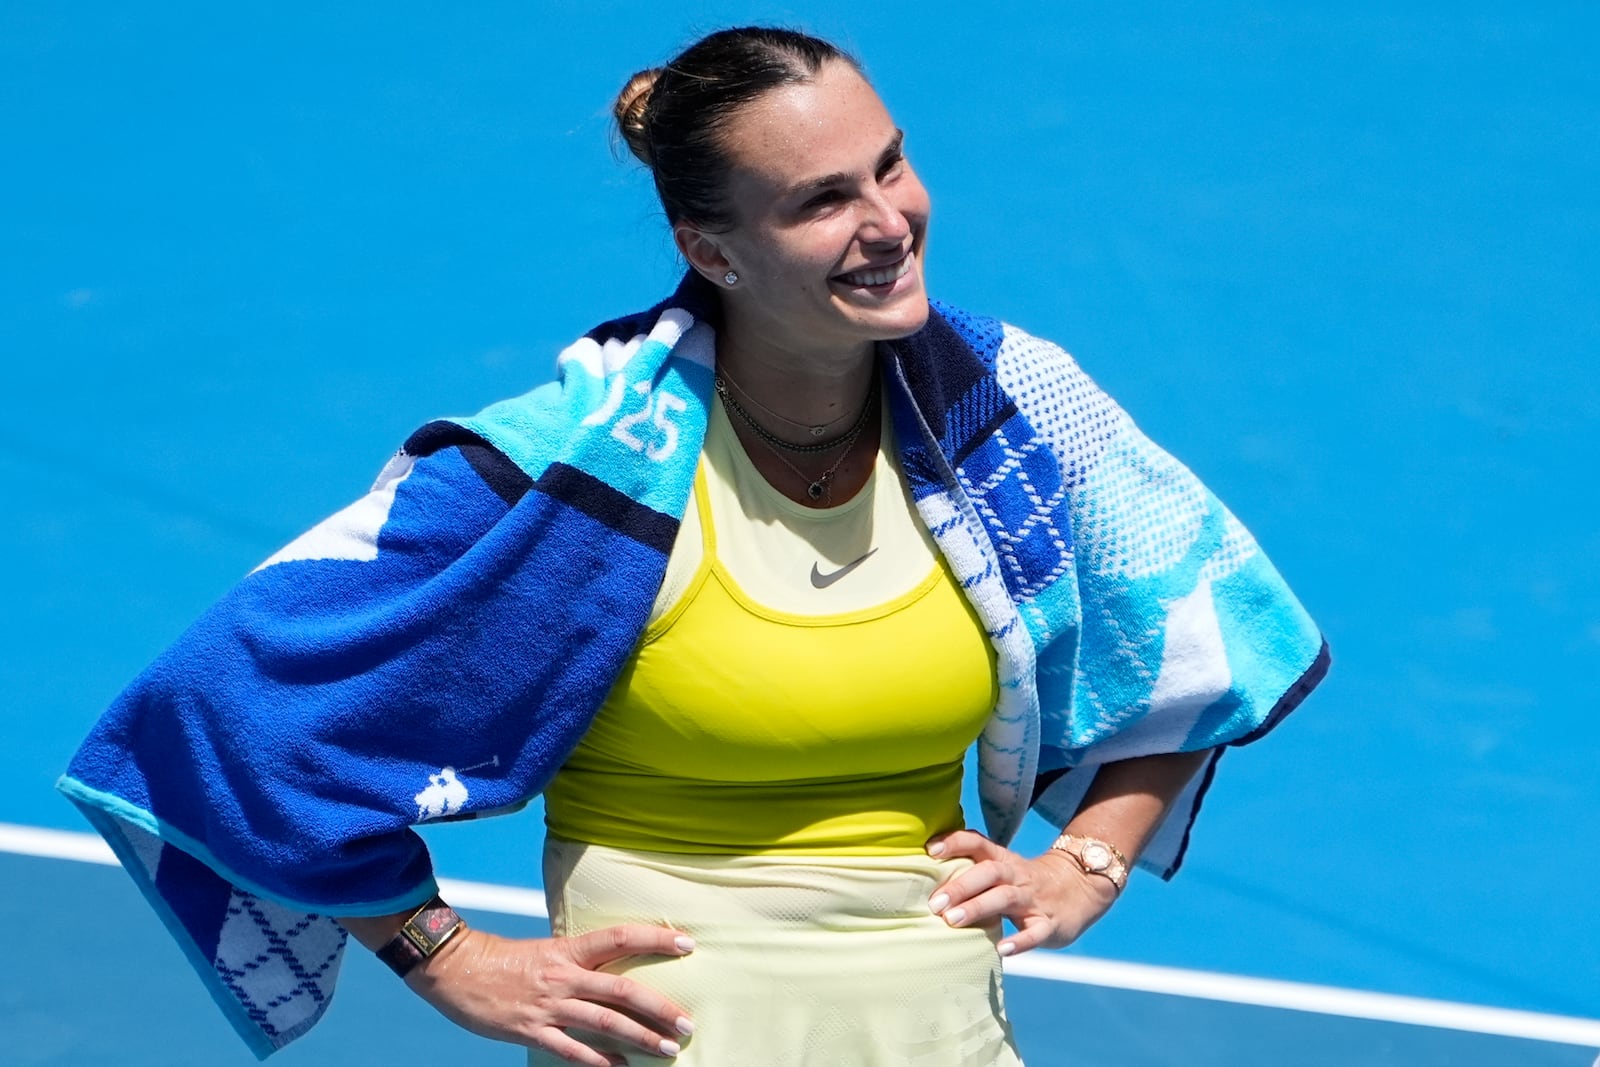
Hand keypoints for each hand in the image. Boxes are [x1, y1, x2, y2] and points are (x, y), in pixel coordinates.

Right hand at [406, 924, 695, 1065]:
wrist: (456, 968)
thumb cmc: (503, 958)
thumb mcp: (546, 949)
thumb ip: (578, 960)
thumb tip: (613, 966)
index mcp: (568, 949)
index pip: (621, 938)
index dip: (655, 939)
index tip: (688, 944)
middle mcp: (564, 976)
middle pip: (622, 990)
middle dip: (659, 1007)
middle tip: (687, 1022)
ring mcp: (549, 1005)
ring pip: (605, 1023)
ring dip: (640, 1037)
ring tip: (668, 1048)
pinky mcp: (532, 1031)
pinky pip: (573, 1051)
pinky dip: (600, 1062)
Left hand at [926, 829, 1120, 955]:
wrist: (1080, 888)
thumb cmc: (1024, 882)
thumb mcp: (1001, 869)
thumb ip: (970, 871)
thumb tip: (921, 878)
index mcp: (1002, 860)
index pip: (978, 843)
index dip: (955, 842)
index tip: (930, 850)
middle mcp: (1016, 876)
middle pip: (988, 872)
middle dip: (960, 886)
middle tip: (935, 903)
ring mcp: (1034, 899)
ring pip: (1006, 898)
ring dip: (979, 908)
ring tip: (953, 922)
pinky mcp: (1050, 923)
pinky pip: (1036, 932)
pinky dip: (1020, 942)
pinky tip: (1002, 950)